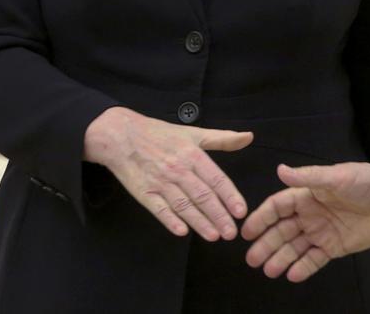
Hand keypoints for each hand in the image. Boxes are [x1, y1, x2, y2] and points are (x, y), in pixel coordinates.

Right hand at [83, 107, 251, 240]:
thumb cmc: (160, 135)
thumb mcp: (193, 133)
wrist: (121, 136)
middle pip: (202, 195)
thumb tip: (248, 137)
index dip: (230, 196)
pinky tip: (182, 232)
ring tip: (214, 236)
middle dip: (218, 215)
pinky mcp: (144, 193)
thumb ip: (222, 138)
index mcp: (192, 154)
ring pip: (184, 205)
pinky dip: (170, 221)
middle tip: (231, 232)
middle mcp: (178, 169)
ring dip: (200, 222)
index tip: (241, 212)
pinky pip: (159, 209)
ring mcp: (160, 182)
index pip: (216, 178)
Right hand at [242, 162, 369, 281]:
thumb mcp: (337, 177)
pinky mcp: (334, 247)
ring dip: (280, 258)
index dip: (262, 218)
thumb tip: (280, 170)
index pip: (278, 207)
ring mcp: (321, 231)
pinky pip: (314, 259)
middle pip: (282, 230)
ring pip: (295, 247)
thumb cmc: (365, 184)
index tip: (247, 232)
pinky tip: (291, 275)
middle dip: (266, 244)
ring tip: (268, 270)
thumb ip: (308, 177)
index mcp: (307, 194)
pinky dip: (303, 267)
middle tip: (251, 259)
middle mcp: (310, 214)